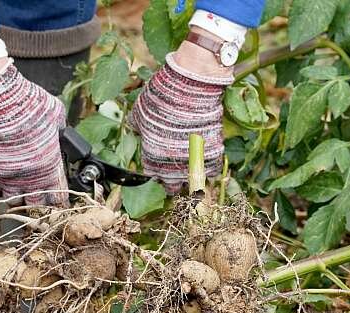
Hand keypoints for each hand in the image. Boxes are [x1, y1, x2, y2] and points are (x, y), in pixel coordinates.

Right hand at [0, 59, 66, 206]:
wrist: (2, 103)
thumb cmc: (31, 106)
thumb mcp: (56, 114)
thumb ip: (59, 126)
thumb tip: (61, 126)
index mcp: (51, 167)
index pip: (59, 194)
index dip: (60, 201)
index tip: (59, 204)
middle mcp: (32, 178)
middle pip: (37, 204)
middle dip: (38, 207)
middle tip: (37, 210)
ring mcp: (11, 178)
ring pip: (14, 203)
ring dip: (15, 206)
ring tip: (15, 210)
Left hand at [129, 28, 233, 191]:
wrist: (191, 88)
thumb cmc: (162, 98)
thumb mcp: (140, 111)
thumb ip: (138, 126)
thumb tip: (136, 129)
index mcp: (152, 159)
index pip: (153, 176)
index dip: (156, 172)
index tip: (159, 166)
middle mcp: (172, 167)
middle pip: (173, 186)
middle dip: (173, 180)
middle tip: (175, 169)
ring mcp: (193, 162)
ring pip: (193, 181)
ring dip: (191, 175)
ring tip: (191, 165)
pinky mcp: (212, 154)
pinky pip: (211, 170)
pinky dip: (208, 167)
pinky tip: (204, 158)